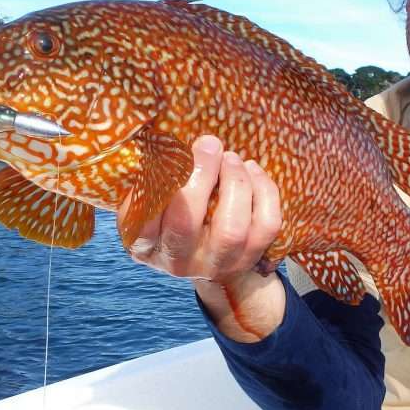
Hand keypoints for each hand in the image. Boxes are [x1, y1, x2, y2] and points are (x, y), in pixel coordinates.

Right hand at [125, 135, 284, 341]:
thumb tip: (171, 144)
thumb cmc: (173, 215)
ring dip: (236, 183)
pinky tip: (251, 170)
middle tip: (209, 144)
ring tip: (232, 158)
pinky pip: (266, 225)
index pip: (143, 218)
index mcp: (145, 246)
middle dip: (201, 175)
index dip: (156, 183)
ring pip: (232, 229)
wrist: (208, 255)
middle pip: (185, 222)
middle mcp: (178, 261)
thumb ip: (154, 179)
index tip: (169, 152)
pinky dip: (264, 191)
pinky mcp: (250, 259)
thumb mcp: (152, 202)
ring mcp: (216, 265)